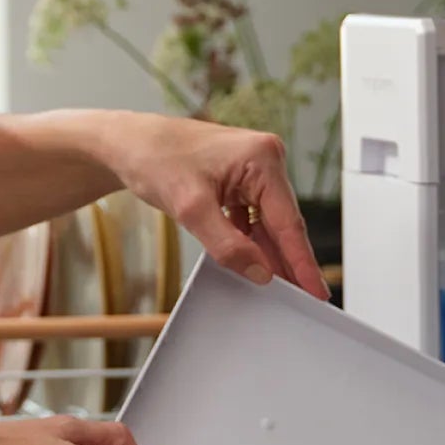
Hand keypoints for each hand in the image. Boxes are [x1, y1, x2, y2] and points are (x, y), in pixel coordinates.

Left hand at [94, 113, 330, 298]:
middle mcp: (265, 159)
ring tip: (280, 288)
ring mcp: (253, 169)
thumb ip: (228, 245)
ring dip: (267, 252)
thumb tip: (259, 272)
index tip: (316, 291)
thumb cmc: (155, 159)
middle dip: (287, 260)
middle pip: (283, 222)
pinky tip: (252, 263)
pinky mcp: (240, 179)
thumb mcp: (191, 209)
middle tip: (301, 299)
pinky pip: (253, 216)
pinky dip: (251, 240)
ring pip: (268, 222)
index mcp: (263, 158)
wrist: (128, 145)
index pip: (289, 221)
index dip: (302, 261)